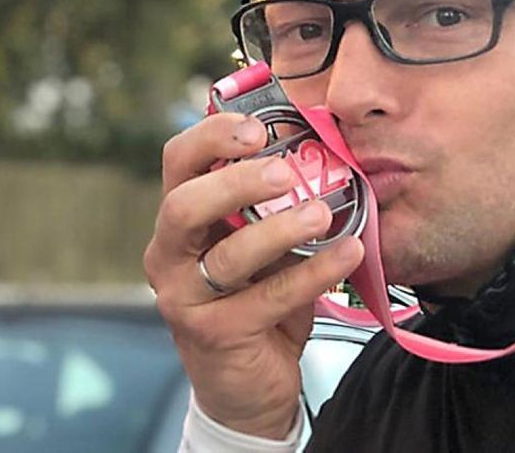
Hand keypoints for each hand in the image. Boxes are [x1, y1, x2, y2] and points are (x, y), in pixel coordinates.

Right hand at [143, 113, 362, 438]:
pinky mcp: (215, 334)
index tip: (257, 128)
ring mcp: (185, 298)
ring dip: (279, 229)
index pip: (177, 163)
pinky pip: (266, 298)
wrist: (246, 388)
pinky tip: (347, 253)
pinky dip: (311, 273)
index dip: (212, 137)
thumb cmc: (253, 301)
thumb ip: (268, 207)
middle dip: (235, 182)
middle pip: (183, 205)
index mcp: (177, 222)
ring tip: (323, 213)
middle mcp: (167, 256)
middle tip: (285, 172)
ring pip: (227, 256)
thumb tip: (321, 151)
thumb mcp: (254, 246)